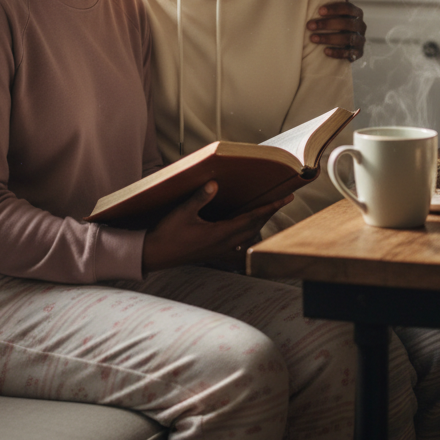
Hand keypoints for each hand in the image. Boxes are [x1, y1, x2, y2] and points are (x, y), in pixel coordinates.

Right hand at [141, 182, 292, 272]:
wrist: (154, 255)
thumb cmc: (167, 233)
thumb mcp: (182, 212)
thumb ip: (200, 198)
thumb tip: (214, 184)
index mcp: (220, 234)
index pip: (252, 219)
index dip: (270, 207)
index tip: (285, 198)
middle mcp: (224, 244)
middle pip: (255, 228)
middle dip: (269, 213)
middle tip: (282, 200)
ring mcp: (220, 251)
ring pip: (248, 238)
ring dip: (260, 224)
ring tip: (267, 212)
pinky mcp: (213, 253)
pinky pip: (238, 247)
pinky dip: (247, 237)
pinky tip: (246, 235)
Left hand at [307, 0, 365, 61]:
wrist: (343, 43)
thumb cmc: (337, 20)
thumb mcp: (338, 8)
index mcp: (357, 13)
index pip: (349, 8)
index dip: (334, 9)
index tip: (318, 11)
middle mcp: (361, 26)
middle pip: (347, 24)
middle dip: (327, 25)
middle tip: (309, 26)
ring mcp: (361, 40)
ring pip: (348, 39)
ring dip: (329, 38)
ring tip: (312, 38)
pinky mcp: (358, 53)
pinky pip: (350, 54)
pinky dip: (337, 52)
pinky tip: (325, 52)